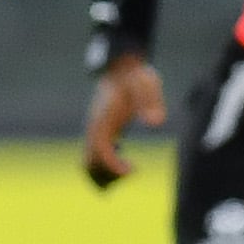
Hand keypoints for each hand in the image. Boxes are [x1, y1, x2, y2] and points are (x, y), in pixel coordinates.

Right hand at [82, 56, 167, 188]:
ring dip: (105, 174)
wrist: (121, 68)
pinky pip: (92, 158)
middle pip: (89, 165)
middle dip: (110, 175)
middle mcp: (93, 129)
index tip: (134, 169)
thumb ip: (151, 103)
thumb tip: (156, 122)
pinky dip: (105, 166)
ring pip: (87, 165)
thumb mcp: (148, 86)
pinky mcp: (97, 133)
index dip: (114, 167)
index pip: (100, 152)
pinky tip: (124, 157)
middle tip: (132, 168)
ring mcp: (93, 132)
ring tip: (128, 168)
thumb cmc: (136, 78)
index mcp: (103, 120)